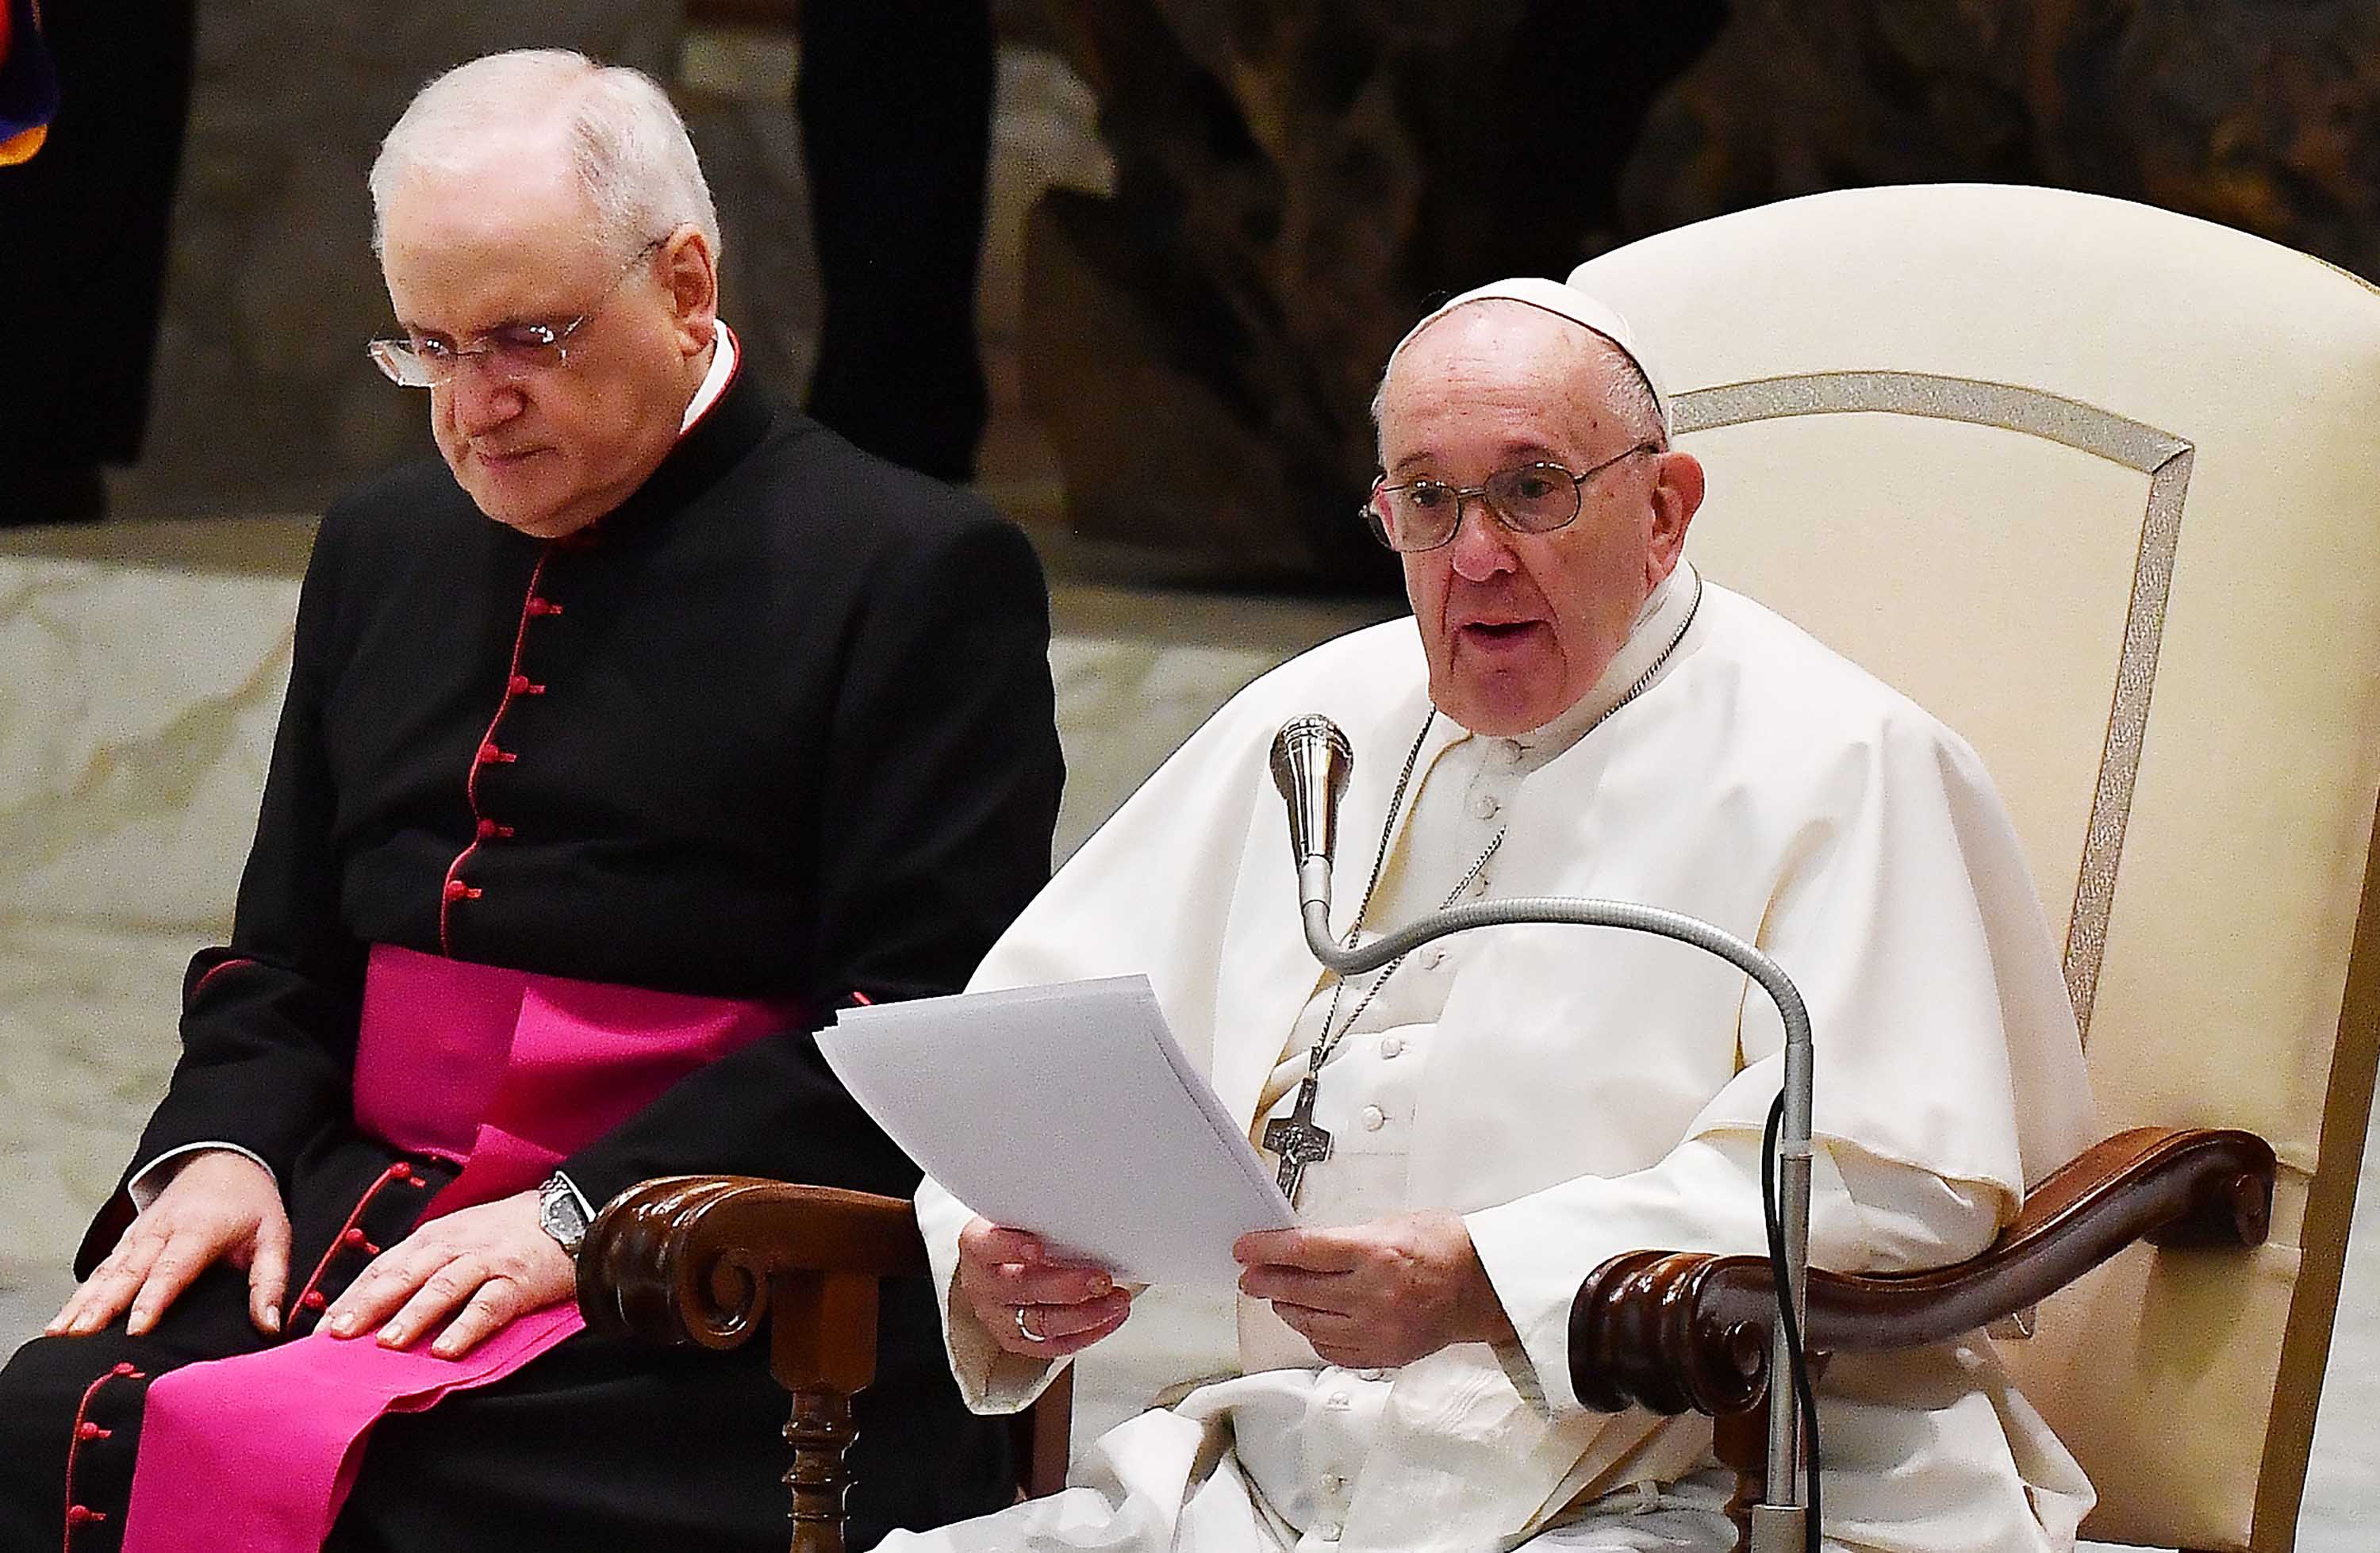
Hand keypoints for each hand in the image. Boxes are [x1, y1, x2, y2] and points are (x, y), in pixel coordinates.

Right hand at [50, 1150, 290, 1340]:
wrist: (224, 1162)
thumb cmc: (251, 1206)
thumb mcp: (275, 1238)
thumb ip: (271, 1282)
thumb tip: (269, 1325)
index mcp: (199, 1230)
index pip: (173, 1268)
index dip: (153, 1298)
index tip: (135, 1329)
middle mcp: (162, 1231)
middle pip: (128, 1270)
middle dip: (102, 1304)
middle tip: (78, 1336)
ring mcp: (140, 1234)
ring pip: (107, 1270)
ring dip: (82, 1301)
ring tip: (58, 1333)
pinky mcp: (128, 1239)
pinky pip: (102, 1268)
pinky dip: (81, 1293)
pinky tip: (62, 1319)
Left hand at [322, 1190, 573, 1359]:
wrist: (571, 1212)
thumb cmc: (507, 1233)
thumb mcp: (458, 1239)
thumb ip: (422, 1266)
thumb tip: (374, 1307)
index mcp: (434, 1237)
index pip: (383, 1268)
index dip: (351, 1298)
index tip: (320, 1331)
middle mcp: (455, 1246)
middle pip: (404, 1275)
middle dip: (368, 1306)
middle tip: (338, 1337)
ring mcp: (487, 1261)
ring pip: (442, 1287)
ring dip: (412, 1315)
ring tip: (385, 1344)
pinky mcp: (519, 1281)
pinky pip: (488, 1305)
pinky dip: (465, 1327)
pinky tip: (445, 1350)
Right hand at [956, 1218, 1131, 1358]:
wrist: (994, 1265)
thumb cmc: (1013, 1235)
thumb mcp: (1017, 1215)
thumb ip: (1040, 1216)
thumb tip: (1085, 1210)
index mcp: (978, 1247)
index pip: (988, 1246)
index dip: (1011, 1247)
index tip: (1038, 1245)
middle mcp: (984, 1286)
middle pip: (1022, 1289)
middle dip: (1066, 1286)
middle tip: (1099, 1279)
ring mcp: (999, 1318)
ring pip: (1041, 1323)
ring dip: (1085, 1314)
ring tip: (1115, 1301)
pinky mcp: (1018, 1341)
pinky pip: (1054, 1345)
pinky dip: (1088, 1333)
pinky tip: (1109, 1318)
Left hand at [1234, 1209, 1515, 1368]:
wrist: (1485, 1289)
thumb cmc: (1447, 1248)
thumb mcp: (1394, 1223)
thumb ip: (1349, 1238)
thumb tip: (1307, 1249)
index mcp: (1375, 1253)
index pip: (1303, 1251)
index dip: (1265, 1250)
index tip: (1245, 1249)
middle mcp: (1373, 1294)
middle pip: (1299, 1289)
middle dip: (1266, 1281)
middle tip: (1251, 1275)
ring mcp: (1377, 1329)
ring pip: (1310, 1322)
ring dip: (1286, 1307)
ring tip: (1277, 1296)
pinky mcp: (1383, 1353)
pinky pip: (1332, 1348)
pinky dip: (1313, 1334)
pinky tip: (1307, 1321)